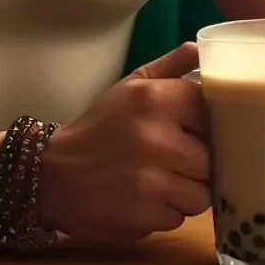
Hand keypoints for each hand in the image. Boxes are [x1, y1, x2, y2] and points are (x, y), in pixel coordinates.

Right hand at [41, 42, 210, 244]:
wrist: (51, 174)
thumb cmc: (100, 128)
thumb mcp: (129, 87)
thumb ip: (170, 67)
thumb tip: (201, 47)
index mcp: (157, 99)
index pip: (214, 113)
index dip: (206, 126)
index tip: (191, 130)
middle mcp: (158, 139)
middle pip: (213, 159)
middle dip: (198, 163)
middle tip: (173, 160)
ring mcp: (153, 181)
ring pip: (202, 194)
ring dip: (186, 192)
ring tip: (161, 181)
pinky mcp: (145, 216)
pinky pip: (180, 217)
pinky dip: (167, 212)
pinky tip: (145, 200)